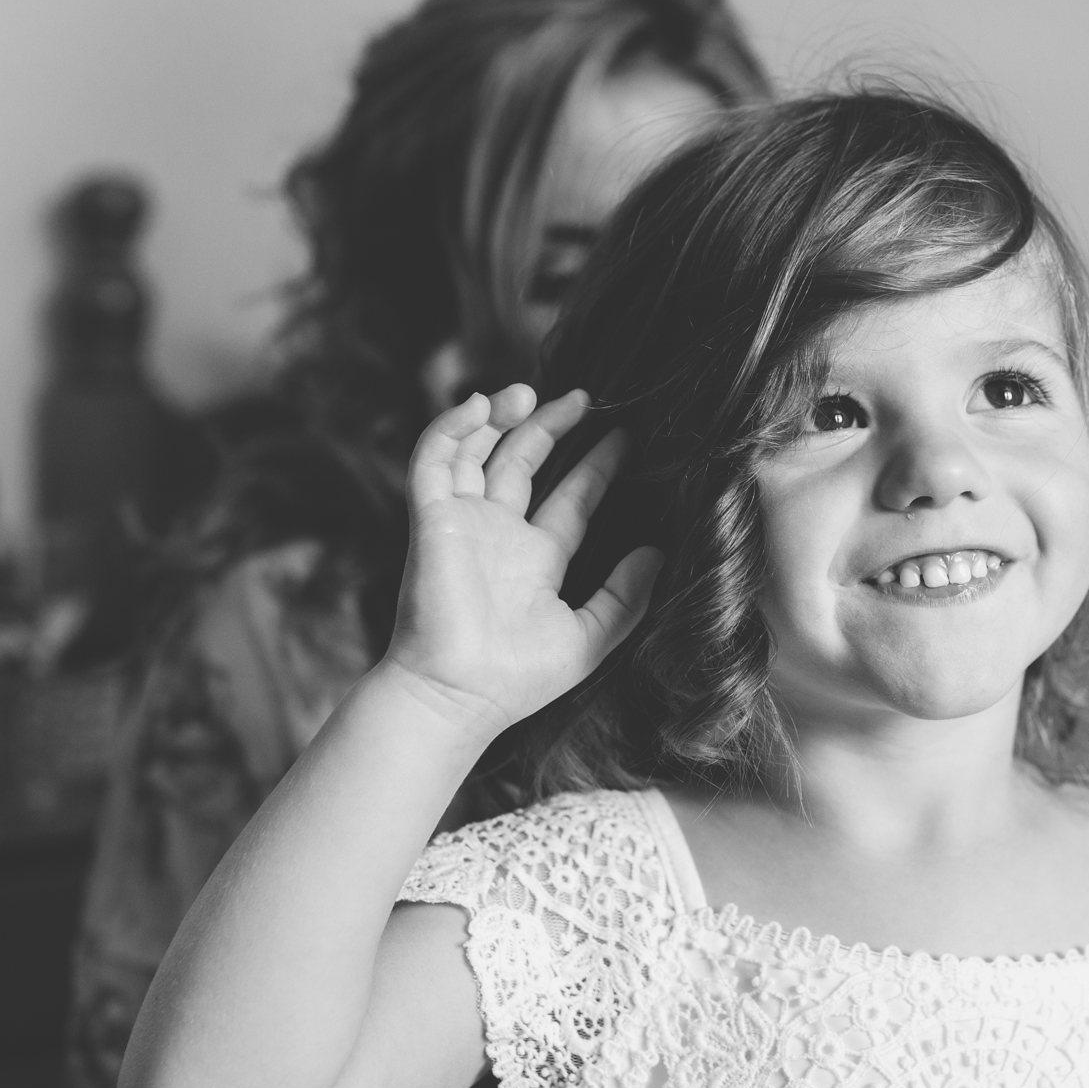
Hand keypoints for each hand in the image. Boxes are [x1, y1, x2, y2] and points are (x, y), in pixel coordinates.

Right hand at [379, 384, 662, 739]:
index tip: (625, 435)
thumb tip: (658, 552)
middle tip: (584, 396)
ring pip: (476, 451)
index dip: (597, 464)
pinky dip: (452, 427)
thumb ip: (625, 596)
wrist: (457, 696)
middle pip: (524, 462)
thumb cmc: (518, 679)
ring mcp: (463, 522)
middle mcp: (498, 533)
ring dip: (500, 417)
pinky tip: (480, 405)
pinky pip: (434, 460)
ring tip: (530, 392)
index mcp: (536, 558)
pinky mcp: (430, 518)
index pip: (571, 497)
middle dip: (550, 426)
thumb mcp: (588, 637)